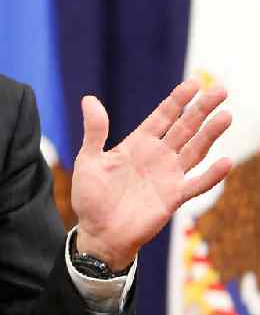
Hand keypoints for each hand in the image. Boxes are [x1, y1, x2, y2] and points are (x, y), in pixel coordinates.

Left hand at [71, 79, 231, 270]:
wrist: (98, 232)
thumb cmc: (90, 196)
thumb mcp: (88, 160)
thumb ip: (95, 131)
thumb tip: (89, 98)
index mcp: (137, 144)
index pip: (163, 116)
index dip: (178, 100)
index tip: (195, 82)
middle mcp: (156, 156)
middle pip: (184, 127)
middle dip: (202, 109)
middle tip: (221, 89)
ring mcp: (168, 176)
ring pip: (195, 150)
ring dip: (210, 134)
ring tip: (226, 115)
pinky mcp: (173, 198)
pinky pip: (197, 184)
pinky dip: (211, 175)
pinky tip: (226, 162)